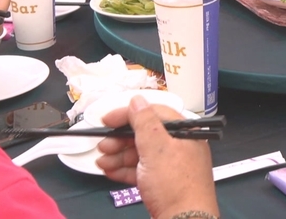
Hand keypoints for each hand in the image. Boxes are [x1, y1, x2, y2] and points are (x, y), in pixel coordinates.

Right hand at [96, 97, 218, 218]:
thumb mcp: (157, 149)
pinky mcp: (163, 184)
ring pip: (141, 154)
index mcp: (184, 132)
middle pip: (145, 135)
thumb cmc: (174, 184)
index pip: (153, 113)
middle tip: (102, 145)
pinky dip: (125, 170)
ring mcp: (171, 167)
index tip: (106, 120)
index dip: (128, 115)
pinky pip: (141, 171)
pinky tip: (109, 172)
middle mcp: (179, 147)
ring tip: (101, 161)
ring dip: (118, 156)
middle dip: (120, 139)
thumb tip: (137, 100)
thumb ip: (144, 122)